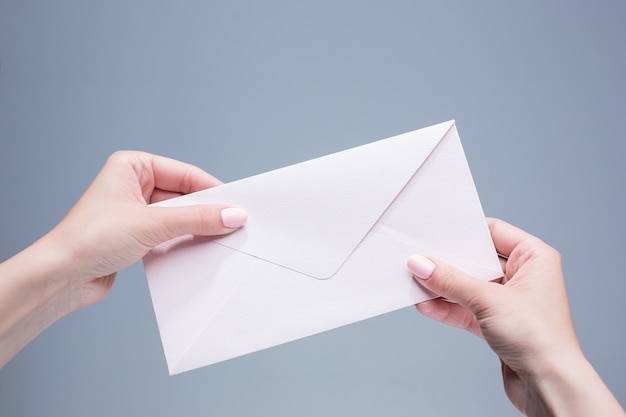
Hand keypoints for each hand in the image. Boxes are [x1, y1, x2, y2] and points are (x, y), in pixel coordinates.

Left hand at [0, 151, 246, 366]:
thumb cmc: (91, 239)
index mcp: (132, 166)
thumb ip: (197, 219)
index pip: (185, 174)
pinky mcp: (136, 236)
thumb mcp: (153, 223)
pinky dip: (184, 241)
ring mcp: (135, 212)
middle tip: (233, 224)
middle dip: (206, 211)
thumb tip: (233, 215)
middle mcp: (133, 185)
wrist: (61, 277)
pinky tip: (199, 251)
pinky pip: (170, 234)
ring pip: (178, 216)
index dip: (213, 190)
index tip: (237, 206)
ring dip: (195, 229)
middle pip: (184, 195)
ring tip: (219, 239)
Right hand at [407, 218, 624, 416]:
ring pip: (468, 286)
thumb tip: (422, 264)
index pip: (493, 232)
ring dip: (442, 287)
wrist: (549, 386)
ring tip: (416, 283)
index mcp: (535, 258)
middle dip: (447, 263)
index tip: (435, 233)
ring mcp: (509, 301)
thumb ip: (451, 281)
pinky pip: (466, 308)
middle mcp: (524, 276)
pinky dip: (446, 307)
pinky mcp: (496, 324)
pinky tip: (425, 305)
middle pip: (476, 260)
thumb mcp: (488, 300)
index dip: (464, 232)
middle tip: (420, 259)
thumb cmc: (541, 339)